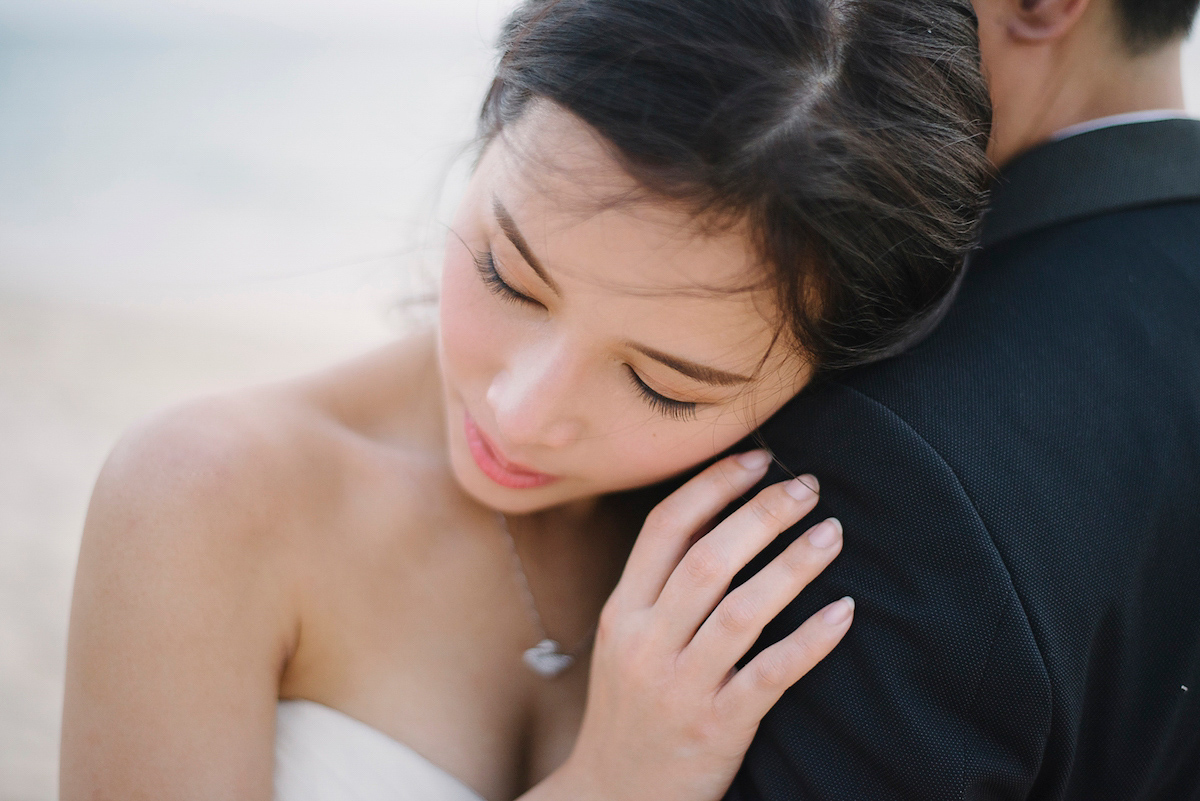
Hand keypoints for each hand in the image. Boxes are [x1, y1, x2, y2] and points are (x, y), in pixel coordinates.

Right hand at [560, 451, 852, 800]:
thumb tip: (719, 520)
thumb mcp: (625, 641)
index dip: (713, 486)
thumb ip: (659, 588)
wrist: (613, 797)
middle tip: (808, 487)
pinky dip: (810, 639)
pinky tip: (844, 612)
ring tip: (832, 532)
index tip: (758, 459)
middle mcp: (647, 642)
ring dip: (792, 566)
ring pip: (741, 610)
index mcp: (623, 612)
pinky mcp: (717, 726)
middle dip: (761, 514)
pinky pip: (771, 674)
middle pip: (707, 559)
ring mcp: (681, 686)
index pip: (664, 529)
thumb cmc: (629, 710)